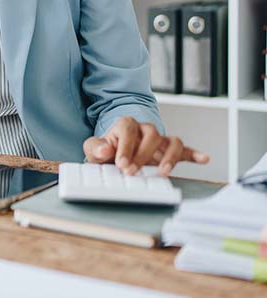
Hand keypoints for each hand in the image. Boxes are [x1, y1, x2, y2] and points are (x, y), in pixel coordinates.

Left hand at [82, 116, 209, 176]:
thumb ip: (96, 147)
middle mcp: (146, 130)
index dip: (126, 147)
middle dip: (143, 154)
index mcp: (126, 125)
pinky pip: (185, 150)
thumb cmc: (106, 151)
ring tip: (163, 172)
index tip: (122, 164)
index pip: (129, 130)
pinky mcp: (169, 152)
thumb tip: (105, 149)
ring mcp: (160, 141)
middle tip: (133, 172)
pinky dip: (195, 154)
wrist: (113, 156)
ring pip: (171, 141)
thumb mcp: (94, 149)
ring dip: (169, 157)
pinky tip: (203, 159)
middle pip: (152, 135)